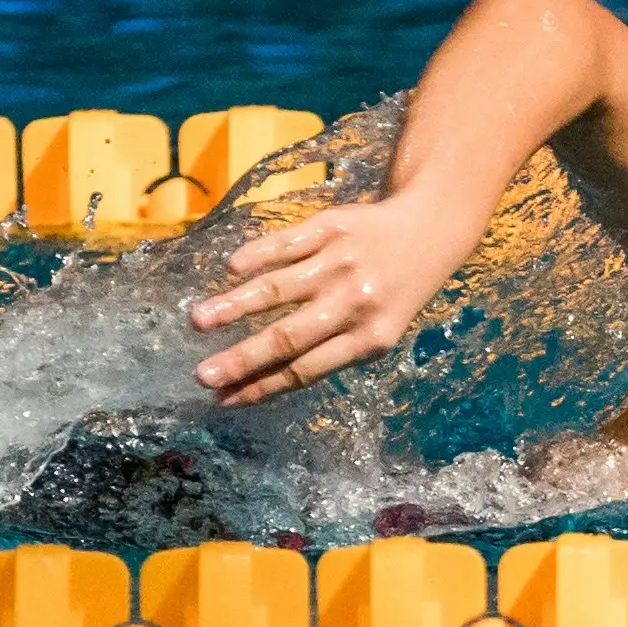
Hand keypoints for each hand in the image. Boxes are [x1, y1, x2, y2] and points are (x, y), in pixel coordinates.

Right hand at [185, 188, 481, 405]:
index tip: (222, 399)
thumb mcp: (375, 332)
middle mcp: (354, 302)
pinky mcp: (330, 227)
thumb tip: (257, 382)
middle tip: (201, 375)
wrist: (429, 232)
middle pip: (288, 336)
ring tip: (198, 320)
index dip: (262, 386)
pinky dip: (257, 255)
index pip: (305, 369)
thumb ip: (326, 352)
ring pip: (279, 287)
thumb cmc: (390, 295)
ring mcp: (340, 262)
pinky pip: (286, 243)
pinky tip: (231, 269)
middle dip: (242, 359)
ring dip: (235, 305)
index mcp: (369, 339)